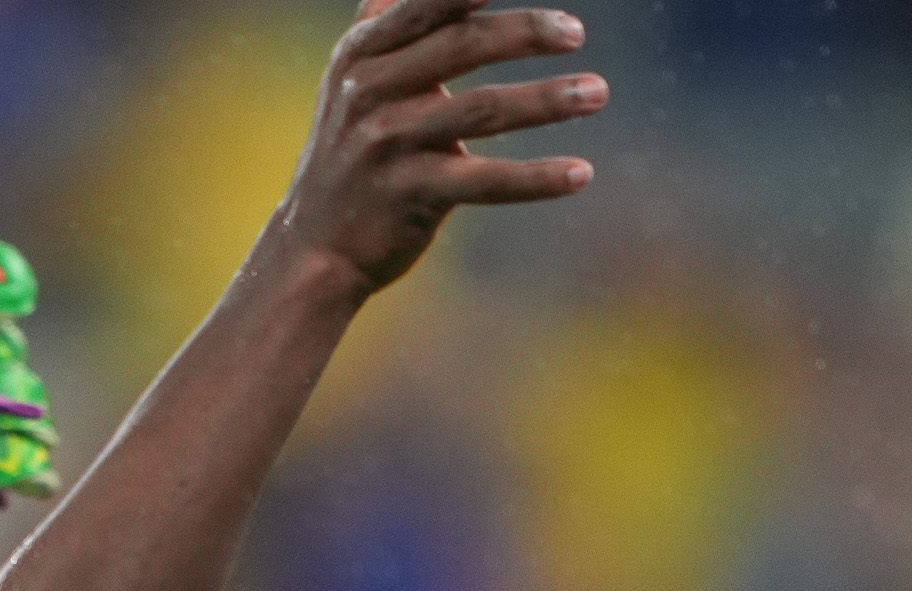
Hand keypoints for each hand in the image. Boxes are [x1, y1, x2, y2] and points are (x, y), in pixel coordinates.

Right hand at [265, 0, 601, 305]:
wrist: (313, 246)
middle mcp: (370, 90)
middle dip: (524, 32)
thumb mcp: (356, 76)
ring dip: (546, 101)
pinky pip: (484, 181)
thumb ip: (392, 20)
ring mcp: (388, 143)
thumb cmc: (353, 149)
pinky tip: (580, 174)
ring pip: (481, 110)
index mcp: (363, 51)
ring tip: (598, 92)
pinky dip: (536, 178)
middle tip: (574, 32)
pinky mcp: (410, 195)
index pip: (427, 2)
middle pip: (461, 45)